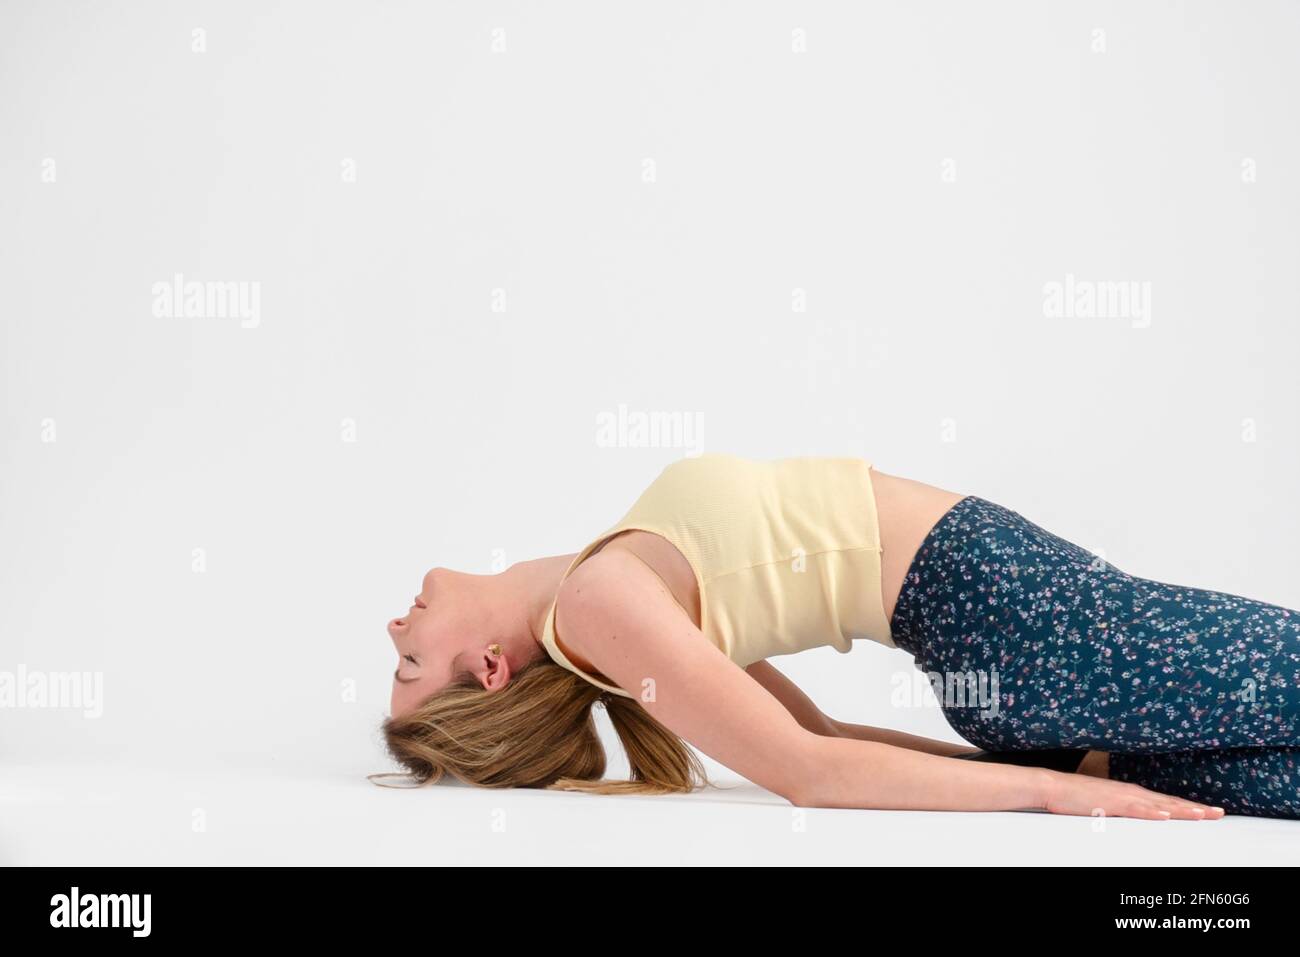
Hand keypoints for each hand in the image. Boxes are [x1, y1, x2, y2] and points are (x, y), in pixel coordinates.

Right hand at [1040, 769, 1225, 819]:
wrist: (1052, 786)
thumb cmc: (1076, 797)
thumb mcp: (1106, 804)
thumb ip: (1124, 809)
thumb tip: (1139, 816)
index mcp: (1132, 793)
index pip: (1167, 801)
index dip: (1189, 806)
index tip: (1209, 811)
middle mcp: (1132, 793)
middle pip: (1170, 802)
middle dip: (1195, 808)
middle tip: (1219, 813)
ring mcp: (1121, 797)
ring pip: (1158, 805)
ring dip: (1180, 809)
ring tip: (1201, 815)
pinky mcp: (1109, 802)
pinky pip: (1134, 808)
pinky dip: (1151, 812)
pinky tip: (1164, 815)